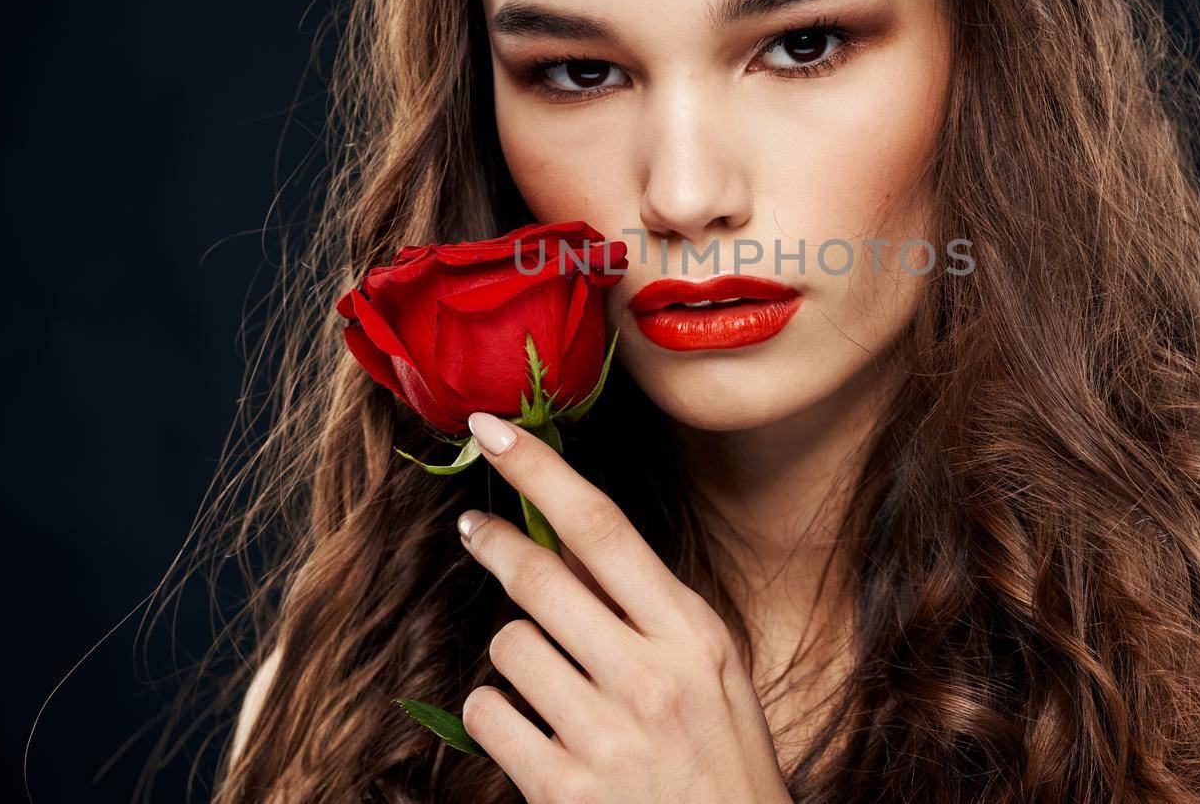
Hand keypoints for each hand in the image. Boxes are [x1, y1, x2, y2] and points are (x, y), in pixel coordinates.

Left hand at [455, 411, 793, 803]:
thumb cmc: (725, 763)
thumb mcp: (713, 673)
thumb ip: (650, 613)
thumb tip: (573, 548)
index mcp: (692, 634)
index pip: (602, 528)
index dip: (539, 471)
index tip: (495, 432)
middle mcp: (649, 676)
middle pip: (540, 578)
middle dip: (496, 544)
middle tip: (474, 529)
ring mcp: (604, 735)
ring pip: (509, 646)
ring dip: (516, 657)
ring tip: (553, 687)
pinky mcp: (562, 789)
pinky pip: (489, 714)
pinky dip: (497, 717)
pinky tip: (536, 735)